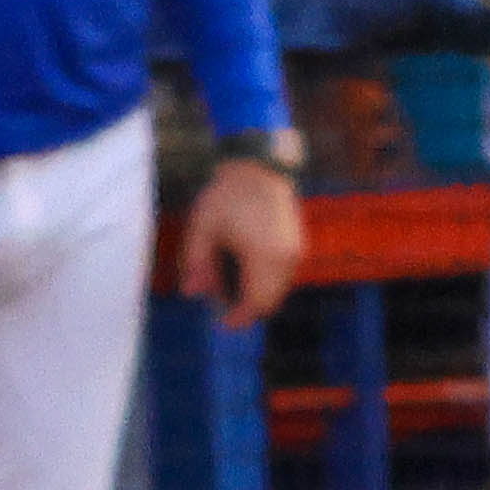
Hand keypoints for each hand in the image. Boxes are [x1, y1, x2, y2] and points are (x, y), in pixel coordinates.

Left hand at [177, 155, 304, 320]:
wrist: (261, 166)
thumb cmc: (229, 195)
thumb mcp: (203, 228)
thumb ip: (196, 264)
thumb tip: (191, 294)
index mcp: (264, 258)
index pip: (256, 304)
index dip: (239, 318)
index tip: (222, 323)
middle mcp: (286, 259)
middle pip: (270, 301)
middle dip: (247, 308)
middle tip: (221, 301)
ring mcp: (296, 251)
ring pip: (279, 289)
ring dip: (258, 293)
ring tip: (229, 279)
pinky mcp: (298, 244)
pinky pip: (284, 275)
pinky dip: (266, 280)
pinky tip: (245, 265)